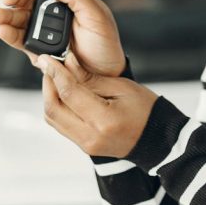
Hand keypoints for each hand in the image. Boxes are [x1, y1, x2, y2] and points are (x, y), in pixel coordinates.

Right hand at [0, 0, 126, 77]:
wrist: (104, 75)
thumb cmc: (105, 45)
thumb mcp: (97, 17)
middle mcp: (53, 9)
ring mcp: (42, 27)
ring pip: (18, 15)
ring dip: (5, 14)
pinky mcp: (35, 46)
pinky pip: (18, 37)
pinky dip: (8, 33)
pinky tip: (3, 30)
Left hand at [38, 50, 158, 157]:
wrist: (157, 140)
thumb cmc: (146, 111)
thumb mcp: (122, 87)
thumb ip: (91, 78)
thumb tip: (68, 63)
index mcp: (104, 120)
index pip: (69, 93)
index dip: (55, 73)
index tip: (47, 58)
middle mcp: (91, 136)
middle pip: (53, 109)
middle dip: (47, 84)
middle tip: (49, 66)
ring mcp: (86, 144)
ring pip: (53, 119)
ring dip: (49, 96)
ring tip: (56, 78)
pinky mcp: (83, 146)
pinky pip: (61, 125)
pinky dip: (57, 107)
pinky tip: (63, 93)